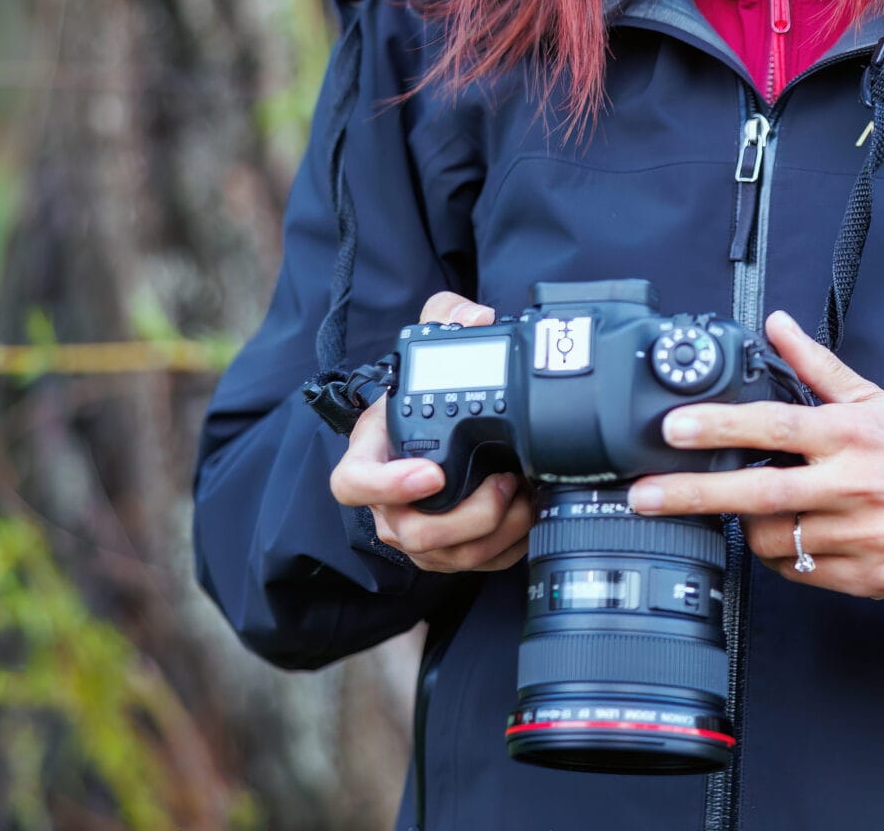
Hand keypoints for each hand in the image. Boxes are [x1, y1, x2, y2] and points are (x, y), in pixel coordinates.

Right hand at [328, 291, 533, 573]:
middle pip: (412, 532)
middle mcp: (385, 506)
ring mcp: (414, 536)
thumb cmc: (416, 400)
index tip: (430, 474)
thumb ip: (445, 317)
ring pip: (450, 556)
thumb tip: (477, 317)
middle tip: (505, 483)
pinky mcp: (446, 554)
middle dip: (468, 515)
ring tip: (526, 497)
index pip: (354, 483)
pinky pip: (475, 566)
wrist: (428, 434)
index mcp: (368, 458)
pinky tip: (529, 517)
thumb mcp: (424, 348)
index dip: (388, 485)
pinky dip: (508, 547)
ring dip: (496, 532)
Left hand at [626, 311, 883, 598]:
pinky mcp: (860, 575)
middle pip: (757, 492)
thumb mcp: (870, 400)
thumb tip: (777, 323)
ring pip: (770, 537)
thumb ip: (816, 365)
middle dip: (692, 494)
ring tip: (744, 509)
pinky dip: (778, 555)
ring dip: (744, 525)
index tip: (674, 428)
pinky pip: (795, 569)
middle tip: (643, 494)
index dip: (719, 427)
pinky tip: (783, 536)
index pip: (773, 426)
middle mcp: (850, 484)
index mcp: (848, 435)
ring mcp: (856, 534)